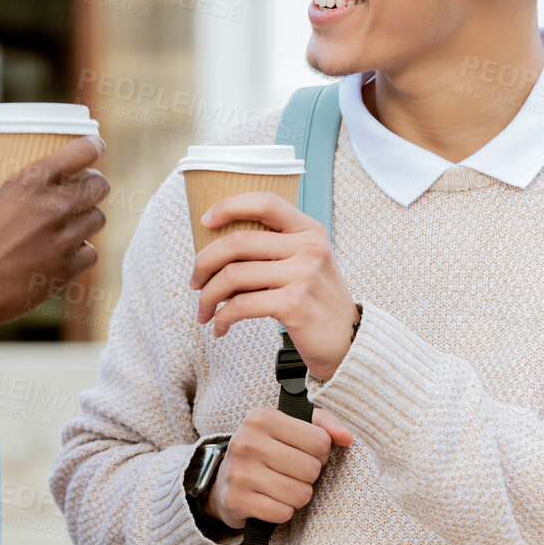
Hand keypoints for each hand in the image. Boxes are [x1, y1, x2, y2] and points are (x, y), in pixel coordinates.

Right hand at [0, 136, 108, 325]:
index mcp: (30, 183)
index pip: (81, 152)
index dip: (93, 146)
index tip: (95, 146)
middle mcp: (54, 207)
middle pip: (99, 185)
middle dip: (95, 183)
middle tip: (84, 187)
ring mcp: (64, 239)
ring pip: (99, 218)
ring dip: (89, 217)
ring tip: (76, 220)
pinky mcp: (67, 269)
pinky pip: (92, 252)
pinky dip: (82, 251)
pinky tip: (68, 251)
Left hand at [188, 192, 358, 380]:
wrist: (348, 342)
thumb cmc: (316, 302)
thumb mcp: (305, 264)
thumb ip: (273, 250)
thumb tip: (215, 251)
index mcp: (309, 230)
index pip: (265, 202)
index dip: (229, 206)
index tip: (205, 221)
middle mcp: (309, 247)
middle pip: (238, 242)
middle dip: (204, 262)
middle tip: (195, 281)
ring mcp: (303, 275)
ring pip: (233, 276)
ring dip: (208, 296)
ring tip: (203, 310)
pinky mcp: (294, 304)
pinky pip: (240, 306)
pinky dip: (222, 318)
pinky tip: (220, 327)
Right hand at [201, 405, 353, 527]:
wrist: (224, 480)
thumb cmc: (267, 450)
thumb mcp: (290, 427)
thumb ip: (323, 424)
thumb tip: (348, 438)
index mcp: (262, 417)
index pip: (320, 441)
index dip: (319, 453)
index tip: (302, 453)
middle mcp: (246, 441)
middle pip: (311, 469)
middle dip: (309, 476)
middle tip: (292, 473)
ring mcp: (238, 472)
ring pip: (300, 494)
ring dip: (297, 496)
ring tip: (282, 487)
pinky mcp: (235, 500)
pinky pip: (282, 513)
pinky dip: (282, 512)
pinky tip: (270, 501)